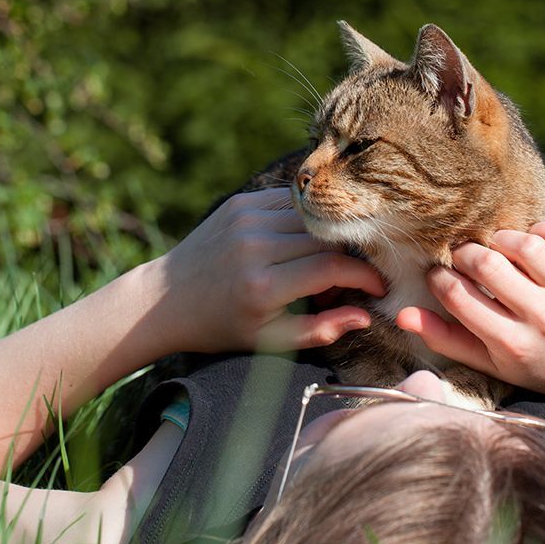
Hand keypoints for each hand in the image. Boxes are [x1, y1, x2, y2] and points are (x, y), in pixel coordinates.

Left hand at [158, 188, 385, 353]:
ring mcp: (247, 218)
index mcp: (263, 287)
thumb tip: (366, 315)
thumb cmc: (222, 326)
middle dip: (349, 259)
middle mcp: (255, 247)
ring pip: (313, 219)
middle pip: (327, 241)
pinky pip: (291, 203)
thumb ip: (321, 329)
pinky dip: (306, 221)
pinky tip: (304, 240)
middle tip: (351, 279)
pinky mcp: (241, 202)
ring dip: (329, 238)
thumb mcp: (271, 341)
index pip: (332, 269)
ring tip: (326, 261)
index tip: (378, 287)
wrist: (166, 298)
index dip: (364, 277)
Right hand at [395, 221, 544, 407]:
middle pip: (487, 264)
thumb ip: (447, 340)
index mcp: (513, 344)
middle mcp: (544, 318)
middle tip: (465, 259)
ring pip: (523, 243)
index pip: (458, 296)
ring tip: (497, 250)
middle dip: (466, 254)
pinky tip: (533, 245)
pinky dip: (540, 230)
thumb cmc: (539, 367)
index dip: (439, 279)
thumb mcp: (491, 364)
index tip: (440, 276)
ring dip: (501, 240)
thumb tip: (402, 315)